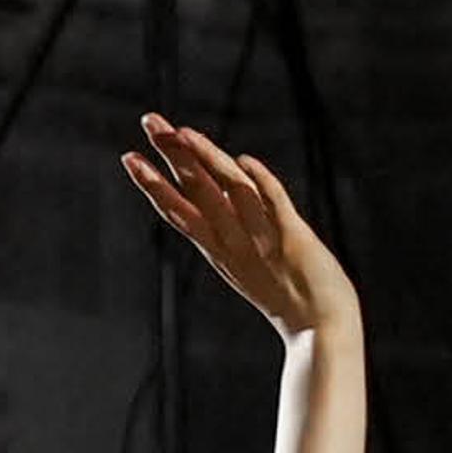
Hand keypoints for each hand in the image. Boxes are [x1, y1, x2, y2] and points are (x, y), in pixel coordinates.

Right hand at [121, 118, 357, 342]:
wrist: (322, 331)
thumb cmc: (288, 297)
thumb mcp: (249, 261)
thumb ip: (236, 228)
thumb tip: (224, 190)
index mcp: (220, 249)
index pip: (179, 210)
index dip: (153, 184)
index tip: (129, 157)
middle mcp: (234, 243)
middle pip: (197, 191)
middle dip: (173, 155)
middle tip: (149, 121)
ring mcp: (263, 240)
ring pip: (228, 192)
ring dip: (206, 160)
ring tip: (184, 132)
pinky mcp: (294, 240)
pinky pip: (274, 206)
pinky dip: (260, 183)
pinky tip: (244, 161)